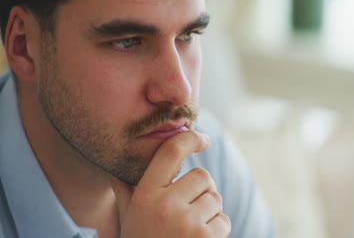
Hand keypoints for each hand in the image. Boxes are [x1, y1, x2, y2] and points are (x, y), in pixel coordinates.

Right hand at [110, 131, 230, 237]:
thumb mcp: (127, 217)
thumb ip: (125, 192)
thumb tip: (117, 169)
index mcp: (145, 194)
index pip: (171, 152)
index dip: (190, 138)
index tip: (202, 139)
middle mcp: (166, 205)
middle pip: (202, 176)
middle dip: (201, 190)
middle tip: (187, 209)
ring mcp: (187, 223)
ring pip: (215, 198)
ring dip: (208, 211)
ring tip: (189, 229)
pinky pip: (224, 220)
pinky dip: (217, 229)